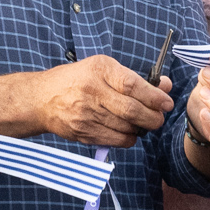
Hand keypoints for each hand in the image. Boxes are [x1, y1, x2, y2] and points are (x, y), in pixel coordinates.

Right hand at [35, 54, 174, 147]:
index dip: (154, 96)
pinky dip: (129, 138)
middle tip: (159, 118)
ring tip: (142, 123)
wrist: (42, 99)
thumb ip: (134, 78)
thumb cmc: (78, 80)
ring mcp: (86, 114)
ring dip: (141, 128)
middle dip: (153, 117)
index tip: (166, 103)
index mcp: (99, 70)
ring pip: (127, 128)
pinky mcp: (84, 133)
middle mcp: (92, 92)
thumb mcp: (103, 69)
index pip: (132, 85)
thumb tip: (165, 86)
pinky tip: (128, 131)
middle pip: (132, 110)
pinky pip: (116, 141)